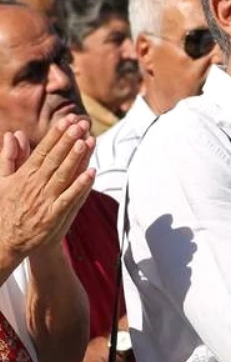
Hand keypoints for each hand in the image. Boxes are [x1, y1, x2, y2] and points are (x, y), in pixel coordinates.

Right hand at [0, 116, 94, 259]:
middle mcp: (35, 185)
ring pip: (63, 175)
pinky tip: (91, 173)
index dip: (56, 135)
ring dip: (75, 158)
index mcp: (23, 175)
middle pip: (54, 159)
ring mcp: (45, 200)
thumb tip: (13, 134)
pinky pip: (69, 198)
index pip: (42, 150)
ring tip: (86, 141)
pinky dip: (80, 185)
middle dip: (68, 140)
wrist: (5, 241)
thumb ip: (9, 157)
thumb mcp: (2, 181)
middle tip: (80, 123)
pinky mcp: (53, 215)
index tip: (67, 120)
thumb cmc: (5, 209)